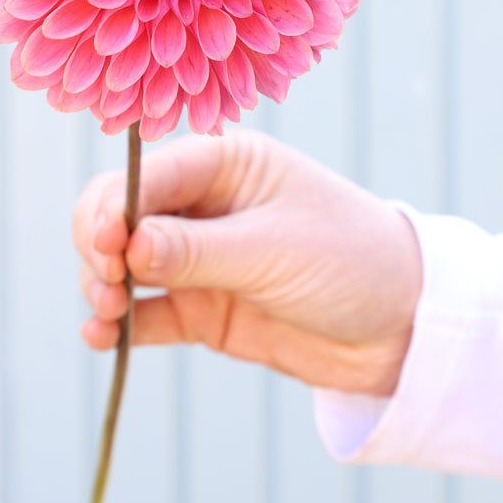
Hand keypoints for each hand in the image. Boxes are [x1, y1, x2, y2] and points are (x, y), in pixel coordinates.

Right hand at [73, 130, 421, 395]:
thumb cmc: (351, 262)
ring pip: (123, 265)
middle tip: (107, 284)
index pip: (146, 176)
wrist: (404, 330)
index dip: (113, 206)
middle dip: (99, 246)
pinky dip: (118, 325)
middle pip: (119, 215)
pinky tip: (102, 338)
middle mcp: (202, 205)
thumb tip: (124, 247)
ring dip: (103, 286)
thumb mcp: (274, 249)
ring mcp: (198, 259)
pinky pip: (146, 313)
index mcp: (224, 164)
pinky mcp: (202, 308)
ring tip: (106, 315)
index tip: (106, 245)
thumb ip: (195, 250)